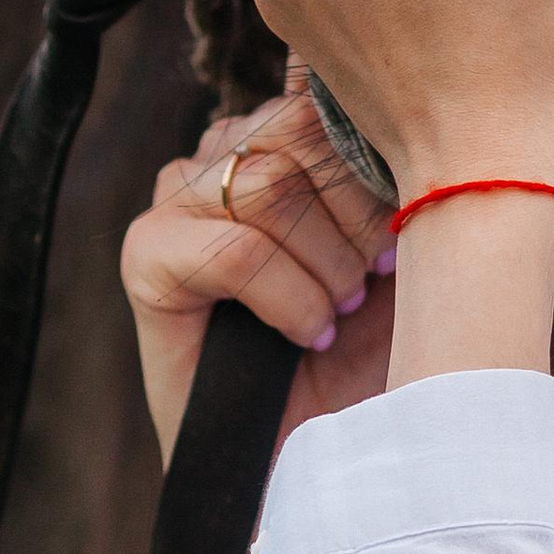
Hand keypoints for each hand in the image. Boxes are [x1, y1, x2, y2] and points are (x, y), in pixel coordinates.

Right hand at [122, 69, 397, 456]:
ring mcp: (179, 201)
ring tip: (340, 311)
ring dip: (327, 263)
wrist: (326, 460)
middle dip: (358, 215)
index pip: (319, 92)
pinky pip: (232, 249)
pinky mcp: (146, 259)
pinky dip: (288, 298)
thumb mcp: (407, 243)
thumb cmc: (377, 352)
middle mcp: (225, 153)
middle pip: (299, 132)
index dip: (374, 154)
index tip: (402, 227)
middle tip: (374, 279)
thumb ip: (391, 166)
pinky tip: (306, 333)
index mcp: (283, 134)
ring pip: (270, 185)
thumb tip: (403, 95)